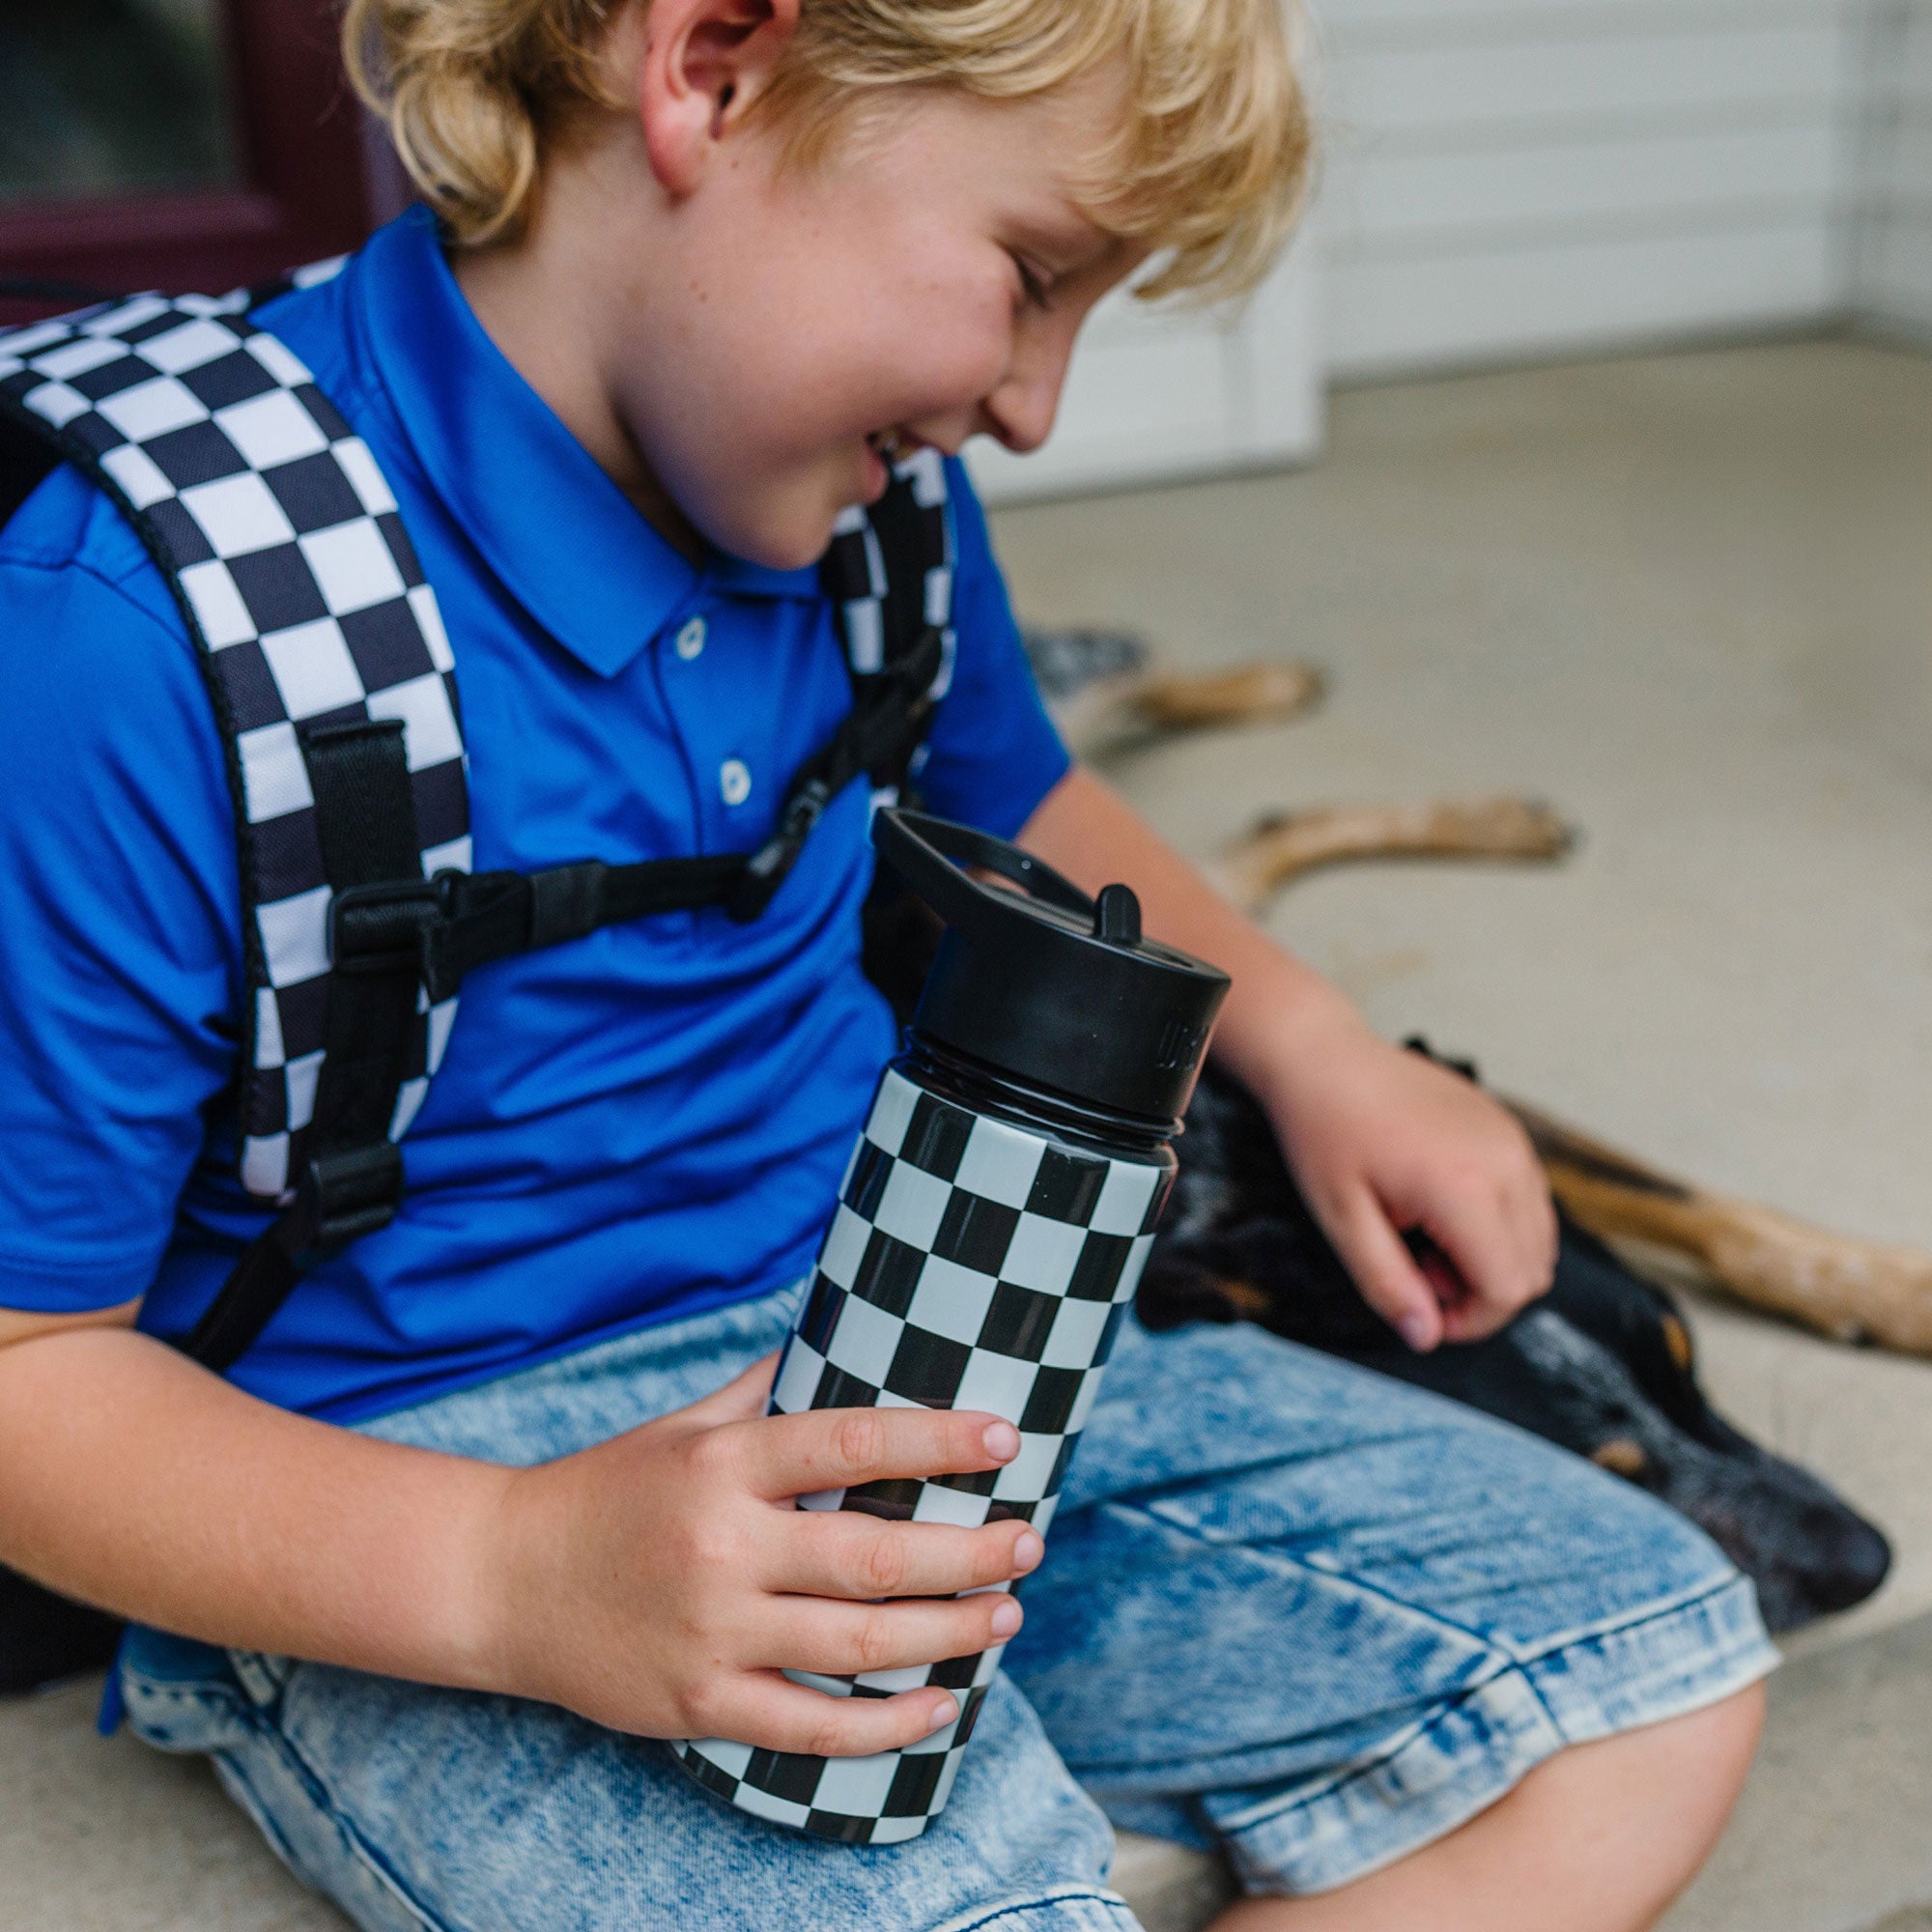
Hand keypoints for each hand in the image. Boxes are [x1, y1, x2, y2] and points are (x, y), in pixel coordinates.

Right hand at [483, 1355, 1040, 1753]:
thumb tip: (850, 1332)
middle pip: (875, 1557)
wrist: (503, 1581)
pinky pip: (810, 1728)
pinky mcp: (698, 1703)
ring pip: (858, 1645)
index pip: (851, 1442)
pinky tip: (938, 1707)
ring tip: (1006, 1614)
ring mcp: (710, 1632)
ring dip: (949, 1633)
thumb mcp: (684, 1425)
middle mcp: (721, 1546)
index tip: (1005, 1439)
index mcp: (723, 1464)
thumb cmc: (609, 1490)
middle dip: (971, 1553)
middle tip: (1029, 1543)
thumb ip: (766, 1389)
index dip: (937, 1441)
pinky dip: (884, 1726)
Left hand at [1256, 1007, 1556, 1350]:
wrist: (1327, 1059)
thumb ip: (1387, 1284)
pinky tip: (1442, 1209)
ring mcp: (1514, 1142)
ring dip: (1492, 1260)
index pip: (1508, 1289)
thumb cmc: (1326, 1132)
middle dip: (1480, 1292)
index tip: (1422, 1307)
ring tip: (1427, 1237)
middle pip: (1533, 1272)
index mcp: (1464, 1187)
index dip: (1469, 1319)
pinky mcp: (1511, 1132)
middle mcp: (1506, 1162)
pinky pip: (1531, 1204)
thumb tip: (1425, 1337)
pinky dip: (1499, 1227)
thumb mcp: (1341, 1220)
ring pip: (1540, 1242)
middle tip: (1417, 1267)